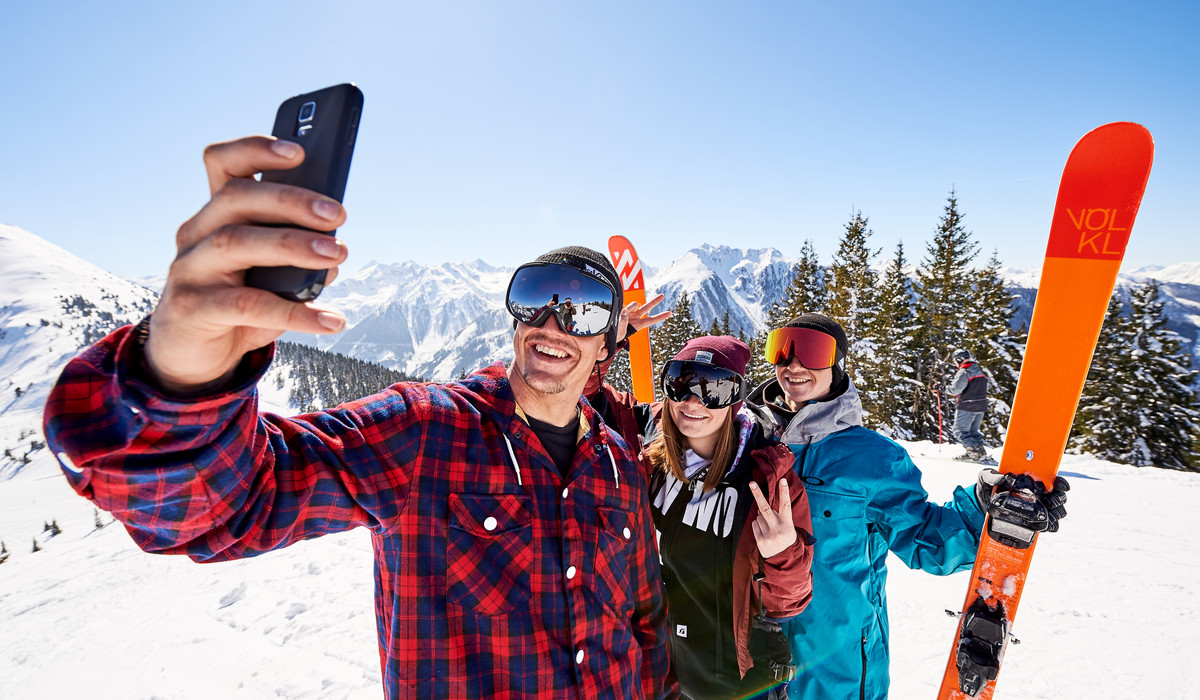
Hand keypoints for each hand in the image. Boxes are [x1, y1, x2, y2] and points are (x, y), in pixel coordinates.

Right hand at [145, 136, 350, 393]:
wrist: (192, 355)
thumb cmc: (237, 302)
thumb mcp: (267, 273)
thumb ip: (296, 256)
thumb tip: (337, 251)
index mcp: (217, 214)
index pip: (224, 164)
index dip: (256, 149)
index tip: (299, 150)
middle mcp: (197, 233)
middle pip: (236, 198)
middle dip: (291, 200)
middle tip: (337, 213)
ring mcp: (189, 269)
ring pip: (236, 243)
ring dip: (293, 244)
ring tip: (338, 255)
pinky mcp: (192, 308)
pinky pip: (247, 305)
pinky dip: (296, 312)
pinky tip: (330, 319)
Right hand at [614, 294, 670, 344]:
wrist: (607, 332)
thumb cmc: (615, 335)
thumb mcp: (620, 331)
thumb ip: (623, 320)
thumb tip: (625, 310)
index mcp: (638, 324)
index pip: (651, 320)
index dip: (660, 317)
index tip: (670, 313)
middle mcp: (635, 316)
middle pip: (647, 307)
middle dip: (655, 301)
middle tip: (662, 295)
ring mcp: (629, 311)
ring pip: (634, 304)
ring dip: (630, 307)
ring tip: (623, 313)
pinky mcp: (622, 306)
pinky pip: (624, 303)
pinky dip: (621, 305)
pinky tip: (617, 310)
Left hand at [749, 479, 795, 558]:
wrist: (783, 559)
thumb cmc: (785, 537)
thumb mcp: (788, 526)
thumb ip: (778, 515)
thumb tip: (761, 507)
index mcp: (788, 524)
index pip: (786, 505)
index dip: (784, 492)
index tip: (782, 480)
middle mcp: (778, 529)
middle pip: (765, 508)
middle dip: (758, 494)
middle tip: (752, 483)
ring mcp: (768, 535)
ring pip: (758, 516)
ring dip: (761, 518)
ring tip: (769, 527)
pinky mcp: (760, 540)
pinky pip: (754, 524)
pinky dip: (757, 525)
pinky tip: (764, 531)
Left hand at [979, 470, 1070, 547]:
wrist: (982, 506)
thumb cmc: (988, 487)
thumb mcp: (986, 477)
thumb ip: (991, 475)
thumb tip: (1000, 478)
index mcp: (1033, 481)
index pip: (1055, 480)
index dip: (1061, 482)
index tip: (1059, 485)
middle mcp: (1039, 495)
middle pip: (1060, 497)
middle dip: (1058, 499)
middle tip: (1048, 501)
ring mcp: (1038, 509)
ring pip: (1058, 512)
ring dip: (1054, 513)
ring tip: (1043, 513)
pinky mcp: (1035, 523)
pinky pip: (1050, 526)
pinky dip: (1049, 526)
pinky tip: (1041, 525)